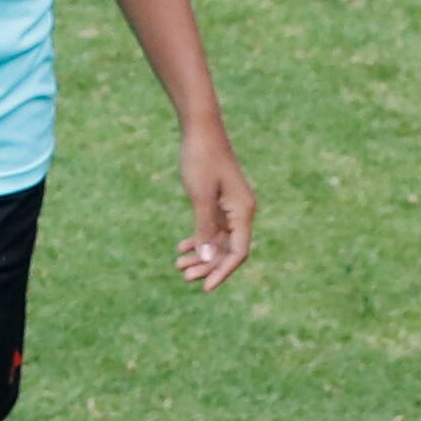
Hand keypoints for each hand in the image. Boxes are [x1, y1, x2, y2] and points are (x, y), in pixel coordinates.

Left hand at [175, 126, 255, 289]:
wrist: (200, 131)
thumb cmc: (201, 159)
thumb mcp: (200, 196)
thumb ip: (204, 227)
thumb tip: (206, 257)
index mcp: (243, 211)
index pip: (238, 252)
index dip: (223, 272)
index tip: (205, 288)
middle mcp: (241, 212)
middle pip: (228, 250)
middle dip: (207, 266)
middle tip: (183, 276)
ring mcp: (230, 208)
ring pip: (218, 241)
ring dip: (200, 255)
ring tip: (177, 266)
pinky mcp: (219, 202)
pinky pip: (212, 228)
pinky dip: (199, 239)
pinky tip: (182, 247)